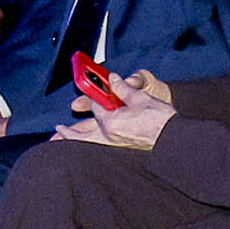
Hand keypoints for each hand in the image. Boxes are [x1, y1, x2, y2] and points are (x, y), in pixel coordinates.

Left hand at [56, 70, 174, 148]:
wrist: (173, 139)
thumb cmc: (160, 120)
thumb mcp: (141, 98)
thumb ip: (123, 88)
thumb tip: (112, 79)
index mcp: (112, 122)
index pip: (97, 106)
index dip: (96, 96)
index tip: (96, 90)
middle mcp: (110, 136)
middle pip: (83, 134)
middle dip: (69, 133)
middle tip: (56, 133)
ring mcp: (115, 145)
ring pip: (89, 144)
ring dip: (76, 141)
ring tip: (63, 142)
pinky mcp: (122, 149)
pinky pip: (98, 148)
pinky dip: (89, 146)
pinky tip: (87, 146)